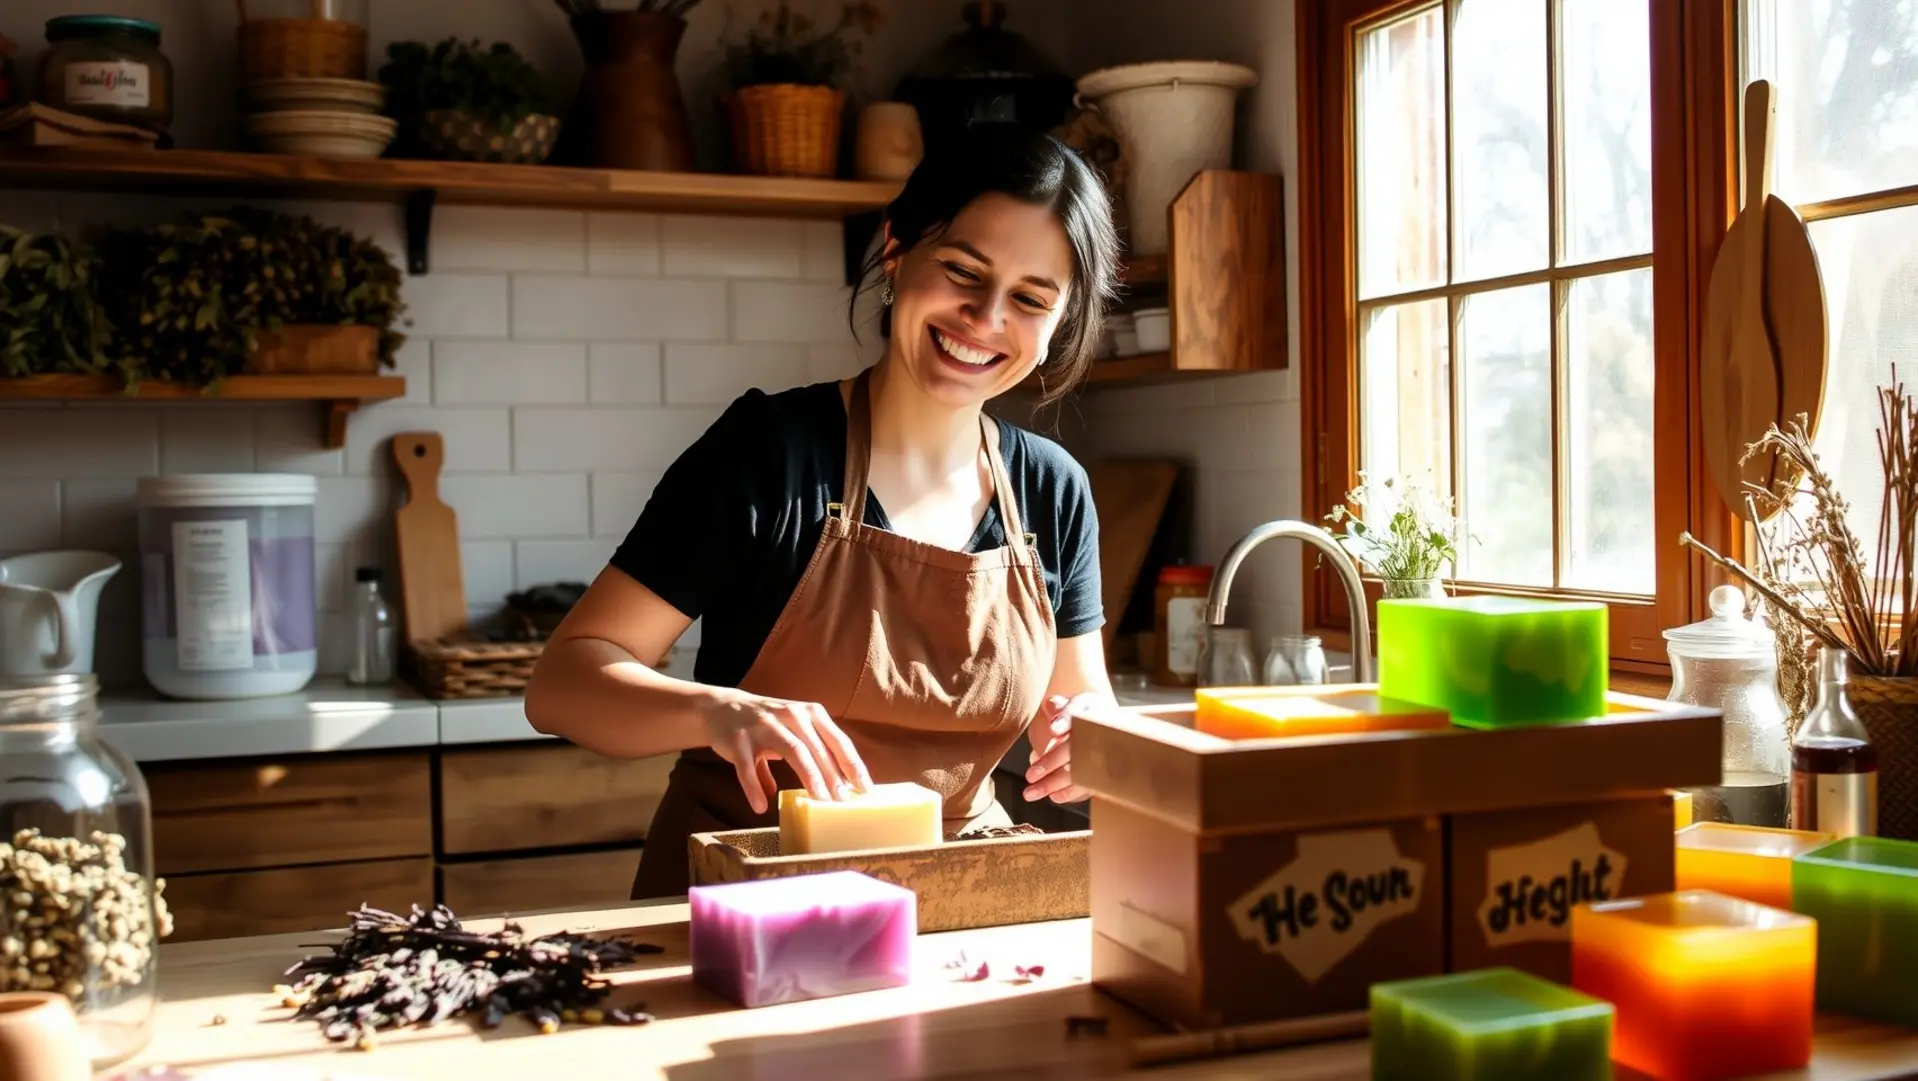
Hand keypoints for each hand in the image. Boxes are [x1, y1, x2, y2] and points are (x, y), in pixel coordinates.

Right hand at [703, 690, 873, 815]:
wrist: (722, 706)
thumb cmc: (769, 723)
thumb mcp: (796, 729)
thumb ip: (816, 752)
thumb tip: (838, 788)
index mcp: (809, 713)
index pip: (838, 740)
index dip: (853, 764)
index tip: (866, 788)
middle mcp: (790, 715)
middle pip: (817, 748)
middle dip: (833, 775)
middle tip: (843, 800)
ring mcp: (763, 725)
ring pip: (793, 751)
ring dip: (809, 776)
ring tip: (819, 800)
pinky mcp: (738, 739)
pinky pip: (748, 767)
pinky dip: (754, 787)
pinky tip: (761, 806)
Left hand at [1023, 693, 1098, 803]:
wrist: (1113, 727)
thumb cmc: (1087, 714)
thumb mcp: (1076, 705)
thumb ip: (1061, 707)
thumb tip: (1052, 704)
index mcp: (1090, 710)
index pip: (1077, 713)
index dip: (1065, 721)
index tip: (1053, 730)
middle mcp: (1097, 733)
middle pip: (1073, 749)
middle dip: (1051, 763)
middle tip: (1030, 775)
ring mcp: (1102, 755)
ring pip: (1077, 772)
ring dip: (1054, 784)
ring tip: (1031, 793)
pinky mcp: (1103, 773)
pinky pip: (1087, 786)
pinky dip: (1070, 792)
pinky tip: (1053, 796)